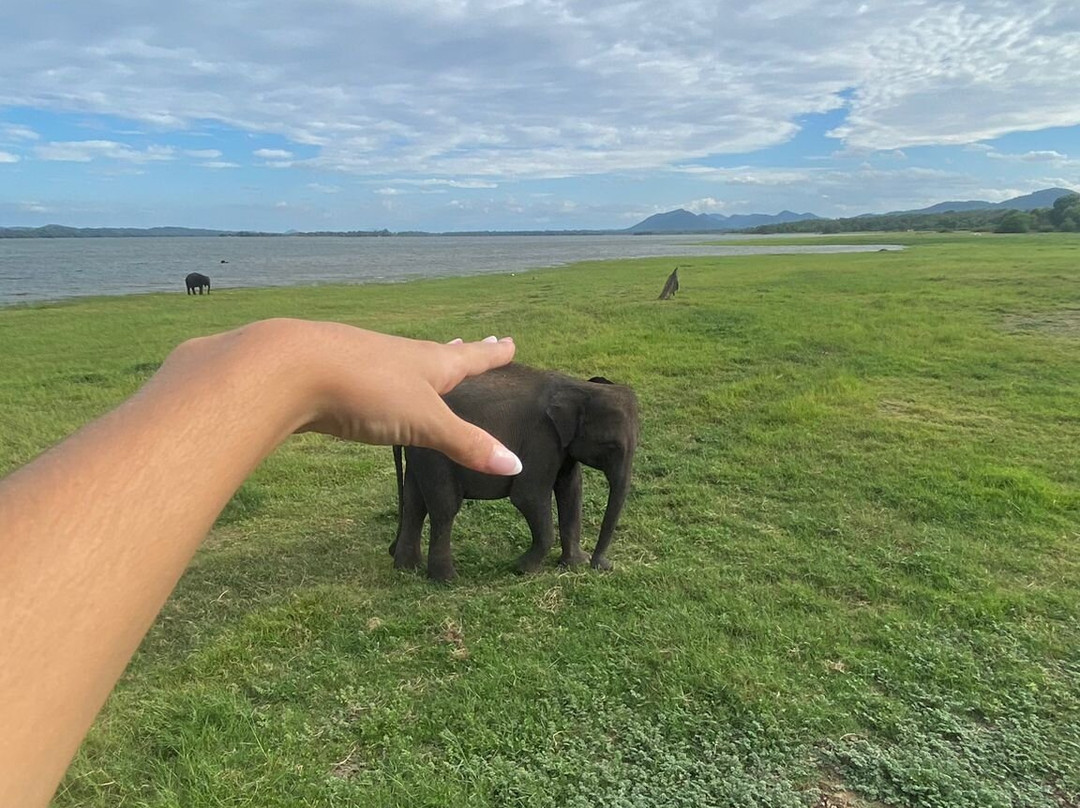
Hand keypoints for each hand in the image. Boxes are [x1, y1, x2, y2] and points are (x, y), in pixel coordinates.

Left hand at [158, 319, 521, 473]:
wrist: (289, 368)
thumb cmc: (367, 390)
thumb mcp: (424, 422)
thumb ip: (465, 443)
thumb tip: (514, 462)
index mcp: (428, 362)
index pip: (469, 357)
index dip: (491, 354)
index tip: (509, 342)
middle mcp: (398, 355)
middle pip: (436, 353)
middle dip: (458, 353)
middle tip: (474, 343)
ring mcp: (363, 360)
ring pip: (399, 361)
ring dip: (418, 364)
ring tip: (427, 365)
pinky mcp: (332, 374)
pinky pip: (367, 375)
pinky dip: (381, 379)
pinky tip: (372, 385)